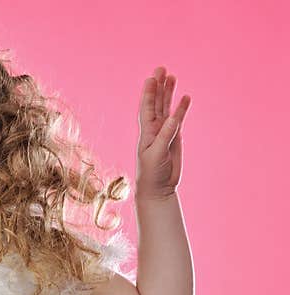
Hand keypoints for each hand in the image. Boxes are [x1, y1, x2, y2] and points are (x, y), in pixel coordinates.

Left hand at [135, 66, 189, 199]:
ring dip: (169, 93)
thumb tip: (173, 117)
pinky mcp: (174, 138)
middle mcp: (154, 129)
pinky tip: (185, 97)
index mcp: (146, 132)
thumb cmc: (151, 173)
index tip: (152, 78)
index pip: (147, 108)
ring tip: (172, 77)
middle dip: (159, 87)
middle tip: (161, 69)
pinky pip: (178, 119)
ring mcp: (165, 132)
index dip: (149, 93)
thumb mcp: (157, 154)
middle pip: (156, 103)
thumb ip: (165, 135)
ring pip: (167, 108)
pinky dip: (181, 109)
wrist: (158, 188)